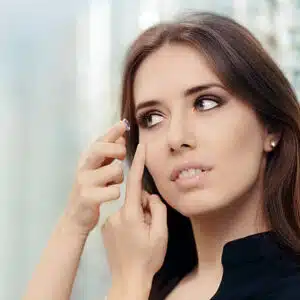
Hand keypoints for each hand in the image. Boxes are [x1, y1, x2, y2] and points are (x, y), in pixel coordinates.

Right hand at [63, 120, 127, 235]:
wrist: (75, 217)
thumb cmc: (90, 189)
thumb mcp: (96, 170)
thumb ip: (107, 154)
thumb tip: (121, 138)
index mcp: (86, 159)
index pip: (99, 141)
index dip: (112, 132)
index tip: (124, 124)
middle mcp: (83, 168)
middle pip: (100, 149)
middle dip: (117, 149)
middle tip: (123, 156)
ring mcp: (84, 182)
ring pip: (114, 170)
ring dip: (119, 177)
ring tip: (113, 182)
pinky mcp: (88, 198)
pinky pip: (114, 191)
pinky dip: (115, 192)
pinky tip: (109, 196)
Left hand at [101, 144, 167, 291]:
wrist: (128, 279)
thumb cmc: (148, 257)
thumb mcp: (160, 234)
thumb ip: (157, 209)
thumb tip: (149, 196)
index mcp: (131, 214)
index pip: (134, 182)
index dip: (138, 163)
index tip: (141, 147)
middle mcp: (117, 214)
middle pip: (134, 198)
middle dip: (144, 205)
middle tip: (151, 224)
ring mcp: (109, 221)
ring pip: (128, 209)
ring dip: (137, 215)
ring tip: (141, 234)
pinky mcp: (106, 228)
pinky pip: (121, 217)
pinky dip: (129, 222)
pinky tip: (132, 238)